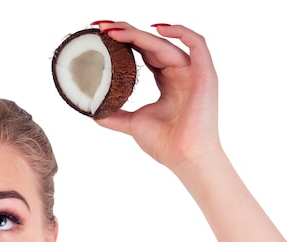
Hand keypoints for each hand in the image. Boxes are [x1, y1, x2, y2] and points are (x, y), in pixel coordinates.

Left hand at [93, 22, 219, 171]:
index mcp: (166, 81)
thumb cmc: (165, 144)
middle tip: (100, 27)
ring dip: (138, 33)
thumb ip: (113, 115)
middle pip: (151, 43)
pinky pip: (197, 44)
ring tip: (113, 30)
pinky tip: (155, 28)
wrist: (183, 158)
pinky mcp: (205, 75)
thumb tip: (91, 111)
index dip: (123, 41)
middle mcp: (180, 73)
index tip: (99, 35)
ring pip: (165, 43)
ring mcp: (193, 72)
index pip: (143, 52)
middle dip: (125, 31)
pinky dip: (179, 32)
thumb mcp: (132, 123)